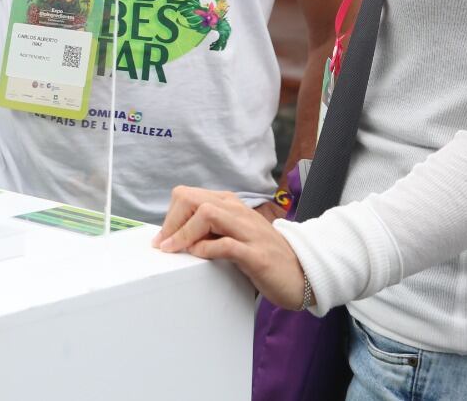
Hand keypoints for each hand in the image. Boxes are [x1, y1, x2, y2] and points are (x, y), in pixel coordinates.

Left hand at [153, 186, 306, 309]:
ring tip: (175, 250)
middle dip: (172, 222)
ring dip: (184, 233)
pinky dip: (206, 249)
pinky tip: (200, 257)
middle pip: (192, 199)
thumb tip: (175, 234)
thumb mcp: (234, 234)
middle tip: (165, 245)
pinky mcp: (257, 255)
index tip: (163, 238)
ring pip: (207, 214)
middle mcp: (238, 212)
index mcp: (231, 205)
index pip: (188, 196)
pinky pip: (225, 244)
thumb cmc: (263, 255)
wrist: (303, 272)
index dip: (171, 216)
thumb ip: (210, 229)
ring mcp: (249, 231)